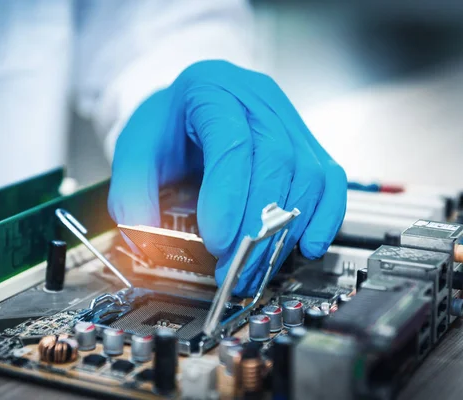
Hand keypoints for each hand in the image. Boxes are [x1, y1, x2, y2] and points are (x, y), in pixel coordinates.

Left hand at [108, 60, 346, 295]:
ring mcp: (287, 119)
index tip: (218, 242)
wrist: (185, 108)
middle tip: (236, 268)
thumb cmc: (165, 127)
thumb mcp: (133, 152)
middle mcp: (256, 99)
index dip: (230, 197)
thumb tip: (148, 246)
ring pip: (308, 174)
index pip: (233, 143)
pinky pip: (330, 179)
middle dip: (257, 225)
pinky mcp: (306, 144)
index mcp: (210, 90)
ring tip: (258, 267)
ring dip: (286, 231)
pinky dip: (324, 217)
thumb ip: (132, 197)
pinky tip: (306, 245)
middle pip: (277, 161)